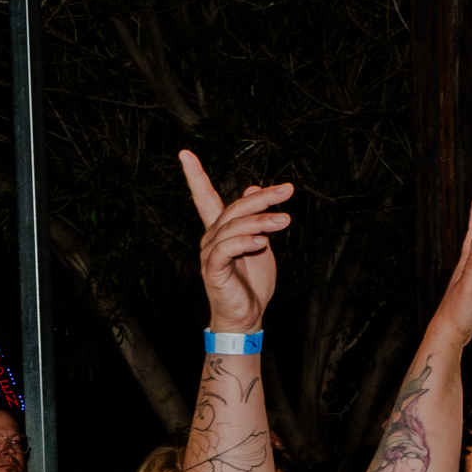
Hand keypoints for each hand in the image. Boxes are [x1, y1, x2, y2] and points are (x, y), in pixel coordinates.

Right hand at [178, 150, 287, 330]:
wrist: (247, 318)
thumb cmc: (252, 284)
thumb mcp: (260, 244)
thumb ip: (256, 219)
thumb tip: (252, 189)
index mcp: (219, 230)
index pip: (204, 197)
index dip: (195, 175)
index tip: (185, 153)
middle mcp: (210, 238)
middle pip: (232, 209)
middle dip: (261, 198)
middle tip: (287, 191)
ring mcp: (209, 254)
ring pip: (233, 227)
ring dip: (261, 221)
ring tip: (285, 222)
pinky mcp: (212, 270)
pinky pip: (226, 249)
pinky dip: (245, 242)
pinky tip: (262, 243)